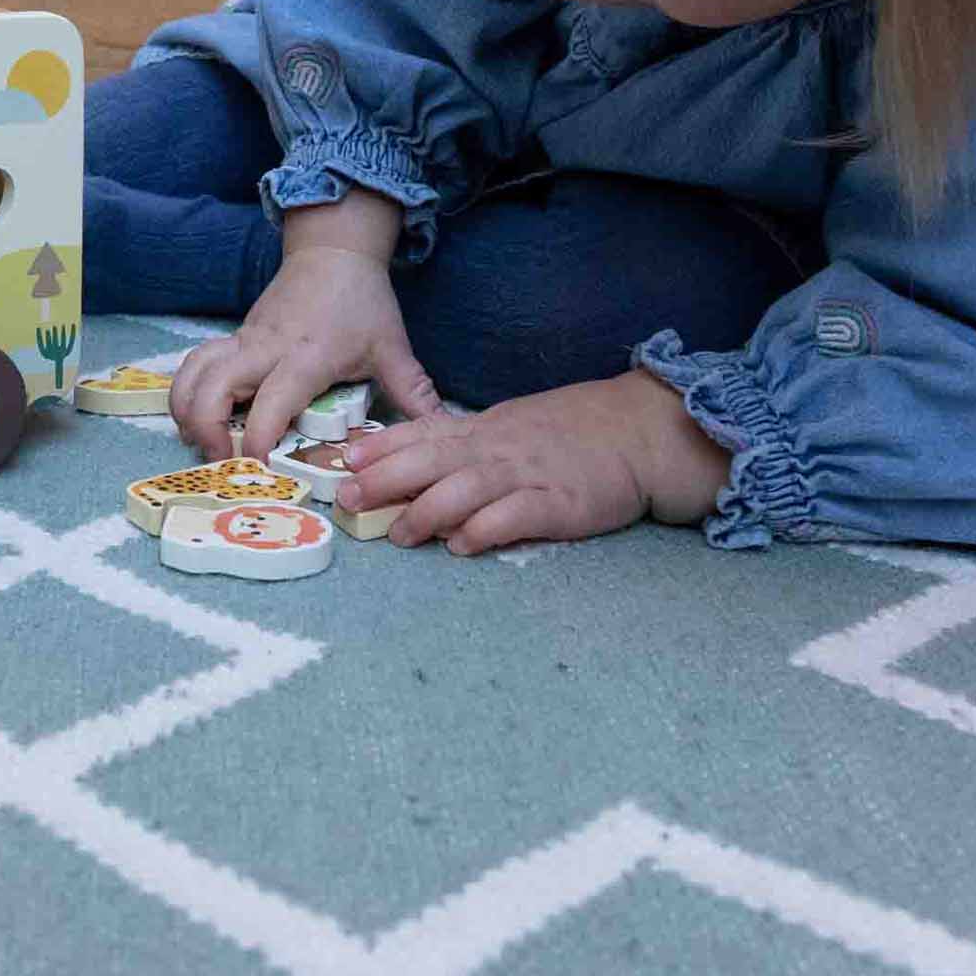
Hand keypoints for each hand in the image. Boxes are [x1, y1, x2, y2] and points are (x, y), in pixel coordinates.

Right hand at [169, 194, 440, 461]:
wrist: (333, 250)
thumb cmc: (361, 300)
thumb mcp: (392, 347)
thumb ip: (414, 393)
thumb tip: (443, 433)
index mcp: (307, 355)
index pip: (273, 400)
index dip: (260, 438)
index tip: (260, 469)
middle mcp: (266, 348)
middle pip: (213, 386)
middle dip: (205, 428)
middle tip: (222, 462)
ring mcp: (244, 340)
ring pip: (193, 371)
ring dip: (187, 410)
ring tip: (203, 444)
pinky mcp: (234, 336)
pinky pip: (197, 363)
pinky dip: (188, 391)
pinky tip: (199, 417)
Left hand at [335, 370, 730, 553]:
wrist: (633, 431)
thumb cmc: (565, 434)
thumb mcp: (508, 429)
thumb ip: (464, 448)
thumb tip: (413, 471)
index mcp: (481, 430)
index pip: (421, 433)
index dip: (380, 448)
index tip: (342, 461)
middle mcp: (495, 448)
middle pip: (431, 460)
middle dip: (386, 479)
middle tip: (350, 498)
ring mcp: (525, 474)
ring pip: (466, 489)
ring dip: (428, 512)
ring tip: (401, 535)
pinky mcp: (558, 503)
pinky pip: (515, 515)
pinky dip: (485, 530)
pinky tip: (463, 545)